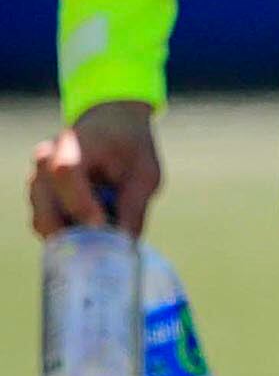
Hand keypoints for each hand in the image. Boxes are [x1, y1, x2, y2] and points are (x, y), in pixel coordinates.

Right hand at [30, 102, 160, 237]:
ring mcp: (36, 180)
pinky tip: (93, 232)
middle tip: (103, 248)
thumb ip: (134, 205)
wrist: (111, 127)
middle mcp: (44, 161)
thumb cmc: (130, 148)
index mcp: (73, 143)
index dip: (80, 203)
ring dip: (72, 236)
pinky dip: (68, 234)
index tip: (100, 226)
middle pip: (45, 207)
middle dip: (73, 233)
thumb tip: (126, 246)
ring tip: (104, 236)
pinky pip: (46, 225)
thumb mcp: (145, 172)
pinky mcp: (37, 198)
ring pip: (43, 221)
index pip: (65, 172)